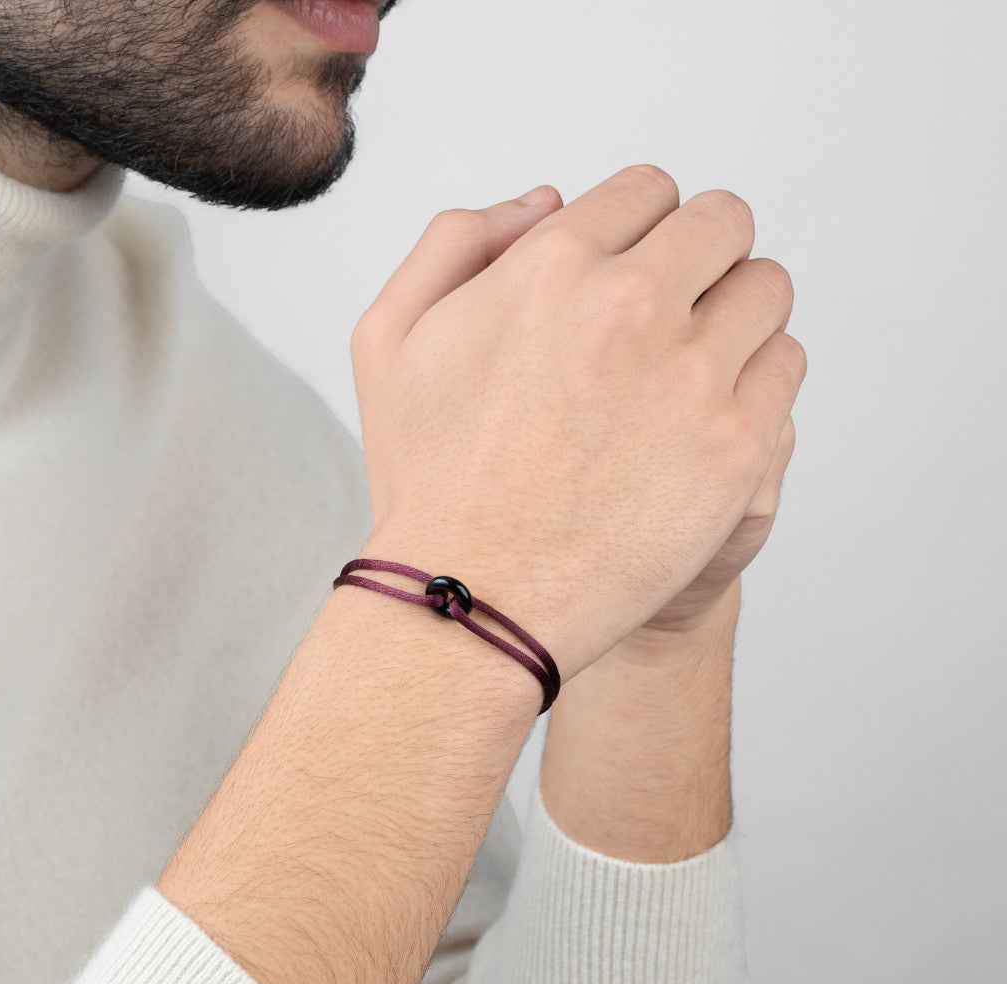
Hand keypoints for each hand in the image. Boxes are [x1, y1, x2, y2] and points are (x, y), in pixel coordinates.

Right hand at [351, 166, 806, 682]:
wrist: (472, 601)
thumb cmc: (427, 482)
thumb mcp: (389, 338)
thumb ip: (458, 241)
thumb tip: (549, 200)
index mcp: (551, 265)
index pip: (649, 192)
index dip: (642, 230)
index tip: (635, 275)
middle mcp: (629, 307)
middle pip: (723, 225)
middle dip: (702, 258)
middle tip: (678, 313)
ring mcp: (692, 377)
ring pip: (768, 290)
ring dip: (738, 315)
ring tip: (696, 368)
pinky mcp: (735, 447)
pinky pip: (786, 367)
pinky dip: (759, 381)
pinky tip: (711, 418)